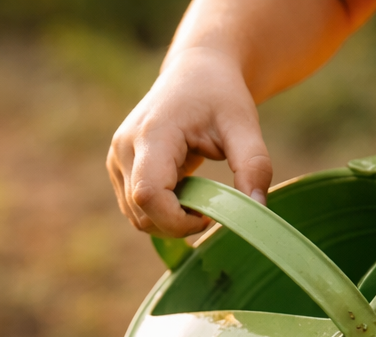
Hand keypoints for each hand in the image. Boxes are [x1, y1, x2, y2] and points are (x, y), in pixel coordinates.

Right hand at [108, 46, 274, 236]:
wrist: (195, 73)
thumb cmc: (220, 96)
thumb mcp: (244, 125)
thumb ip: (254, 165)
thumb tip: (258, 209)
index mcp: (152, 134)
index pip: (148, 195)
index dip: (177, 220)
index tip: (209, 215)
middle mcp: (124, 149)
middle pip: (142, 214)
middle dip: (178, 224)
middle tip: (210, 207)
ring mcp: (117, 160)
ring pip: (137, 218)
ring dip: (170, 221)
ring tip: (198, 194)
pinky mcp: (119, 169)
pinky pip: (136, 210)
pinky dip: (162, 213)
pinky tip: (184, 191)